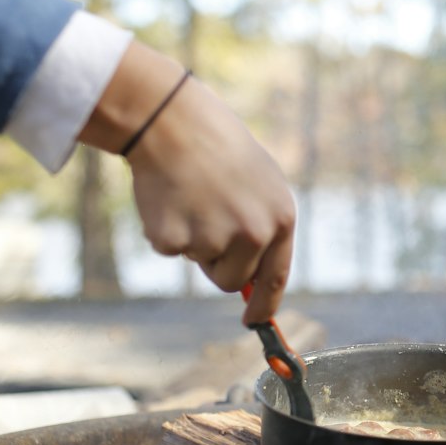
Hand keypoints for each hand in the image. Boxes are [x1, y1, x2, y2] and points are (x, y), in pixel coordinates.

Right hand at [79, 43, 295, 320]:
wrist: (172, 121)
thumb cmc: (217, 148)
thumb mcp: (260, 184)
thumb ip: (264, 229)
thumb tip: (255, 284)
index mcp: (280, 218)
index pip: (276, 278)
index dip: (265, 307)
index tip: (254, 323)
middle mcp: (254, 233)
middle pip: (234, 280)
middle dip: (219, 261)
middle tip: (207, 216)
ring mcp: (214, 238)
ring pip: (202, 266)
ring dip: (193, 242)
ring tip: (191, 198)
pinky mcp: (176, 239)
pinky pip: (170, 251)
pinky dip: (165, 230)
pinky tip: (169, 197)